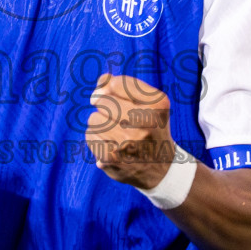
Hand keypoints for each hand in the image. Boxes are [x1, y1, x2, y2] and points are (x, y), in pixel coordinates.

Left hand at [86, 73, 174, 190]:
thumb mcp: (147, 103)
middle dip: (105, 107)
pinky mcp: (112, 157)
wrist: (160, 168)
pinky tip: (111, 145)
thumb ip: (124, 85)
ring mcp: (128, 141)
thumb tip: (102, 80)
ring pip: (93, 118)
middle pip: (102, 100)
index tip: (115, 98)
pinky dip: (97, 139)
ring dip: (101, 124)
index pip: (116, 84)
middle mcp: (145, 122)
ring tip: (116, 134)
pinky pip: (90, 135)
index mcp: (157, 104)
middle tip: (119, 120)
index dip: (110, 89)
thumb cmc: (149, 128)